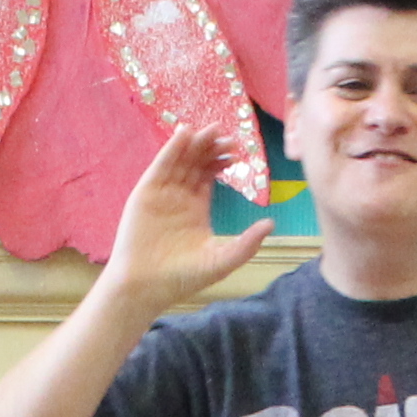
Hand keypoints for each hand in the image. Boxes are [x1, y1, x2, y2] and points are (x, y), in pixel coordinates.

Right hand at [104, 128, 273, 314]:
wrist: (145, 287)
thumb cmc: (182, 278)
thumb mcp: (222, 260)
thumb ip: (247, 243)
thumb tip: (271, 223)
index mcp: (196, 208)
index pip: (209, 175)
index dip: (220, 160)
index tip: (236, 151)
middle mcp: (178, 197)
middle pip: (195, 163)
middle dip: (210, 147)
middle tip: (226, 136)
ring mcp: (161, 194)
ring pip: (179, 160)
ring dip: (193, 144)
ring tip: (210, 129)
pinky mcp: (145, 193)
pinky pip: (160, 166)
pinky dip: (171, 149)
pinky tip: (184, 134)